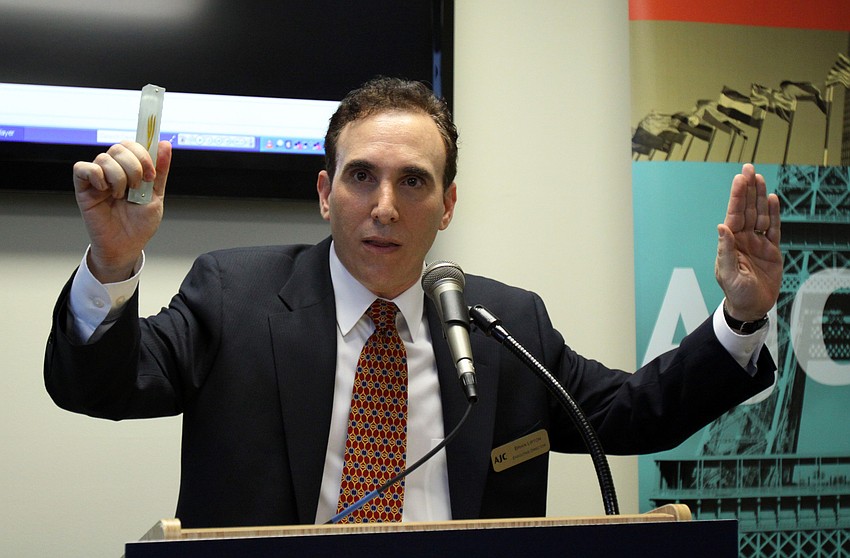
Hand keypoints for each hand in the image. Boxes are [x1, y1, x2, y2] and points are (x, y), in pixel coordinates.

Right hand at [73, 140, 171, 282]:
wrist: (127, 246)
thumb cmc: (139, 224)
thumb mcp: (156, 196)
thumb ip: (160, 171)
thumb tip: (165, 145)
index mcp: (131, 170)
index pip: (132, 146)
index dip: (142, 153)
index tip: (151, 173)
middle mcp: (113, 170)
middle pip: (119, 147)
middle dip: (133, 165)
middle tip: (137, 185)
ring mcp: (98, 178)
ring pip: (104, 158)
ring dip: (118, 176)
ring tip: (121, 195)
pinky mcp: (83, 187)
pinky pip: (83, 168)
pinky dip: (96, 176)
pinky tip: (105, 191)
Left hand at [715, 163, 781, 320]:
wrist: (752, 307)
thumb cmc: (736, 293)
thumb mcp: (728, 274)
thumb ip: (725, 251)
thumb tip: (721, 227)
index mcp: (730, 243)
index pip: (734, 214)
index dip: (737, 197)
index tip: (739, 179)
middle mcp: (743, 239)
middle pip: (747, 209)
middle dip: (748, 190)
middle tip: (749, 168)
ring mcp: (757, 243)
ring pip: (760, 215)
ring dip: (760, 197)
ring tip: (759, 178)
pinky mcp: (771, 250)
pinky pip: (773, 228)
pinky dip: (774, 214)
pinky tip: (772, 199)